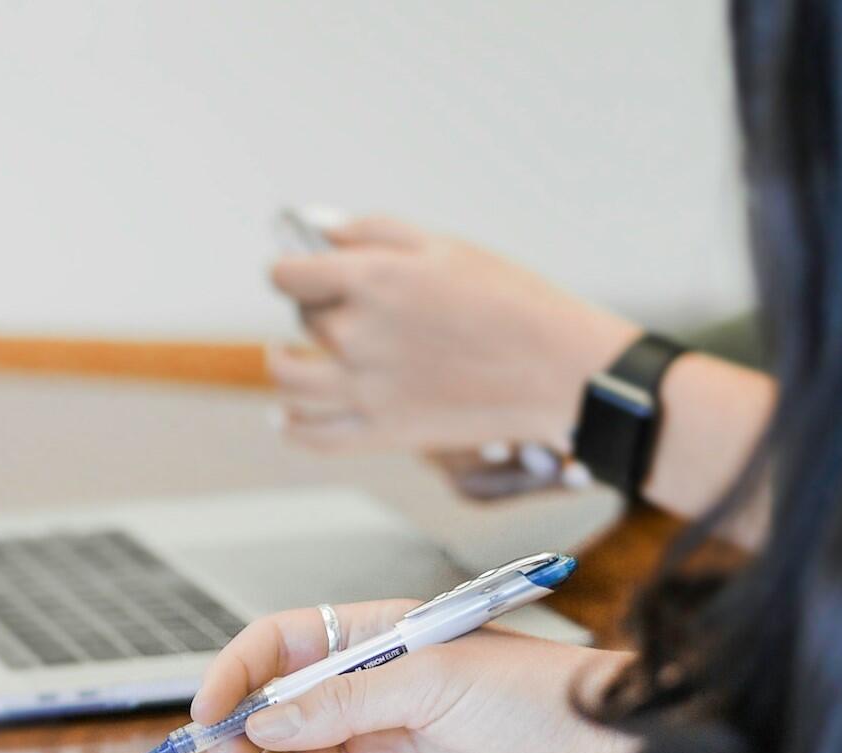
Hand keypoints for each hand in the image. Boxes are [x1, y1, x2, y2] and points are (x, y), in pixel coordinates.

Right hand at [193, 600, 665, 752]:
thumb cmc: (546, 694)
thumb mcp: (433, 678)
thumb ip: (341, 702)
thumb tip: (265, 721)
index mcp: (374, 642)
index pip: (280, 648)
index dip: (236, 675)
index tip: (208, 713)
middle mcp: (370, 698)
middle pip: (274, 718)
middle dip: (247, 743)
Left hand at [265, 217, 639, 454]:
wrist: (557, 369)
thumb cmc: (509, 300)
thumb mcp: (444, 247)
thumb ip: (372, 233)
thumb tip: (317, 229)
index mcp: (371, 280)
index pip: (288, 274)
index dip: (292, 268)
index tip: (299, 270)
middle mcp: (358, 335)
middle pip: (303, 319)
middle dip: (315, 307)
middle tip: (344, 307)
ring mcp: (365, 389)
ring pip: (289, 381)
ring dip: (283, 365)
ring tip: (288, 356)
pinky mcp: (381, 432)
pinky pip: (313, 435)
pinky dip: (292, 426)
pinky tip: (288, 414)